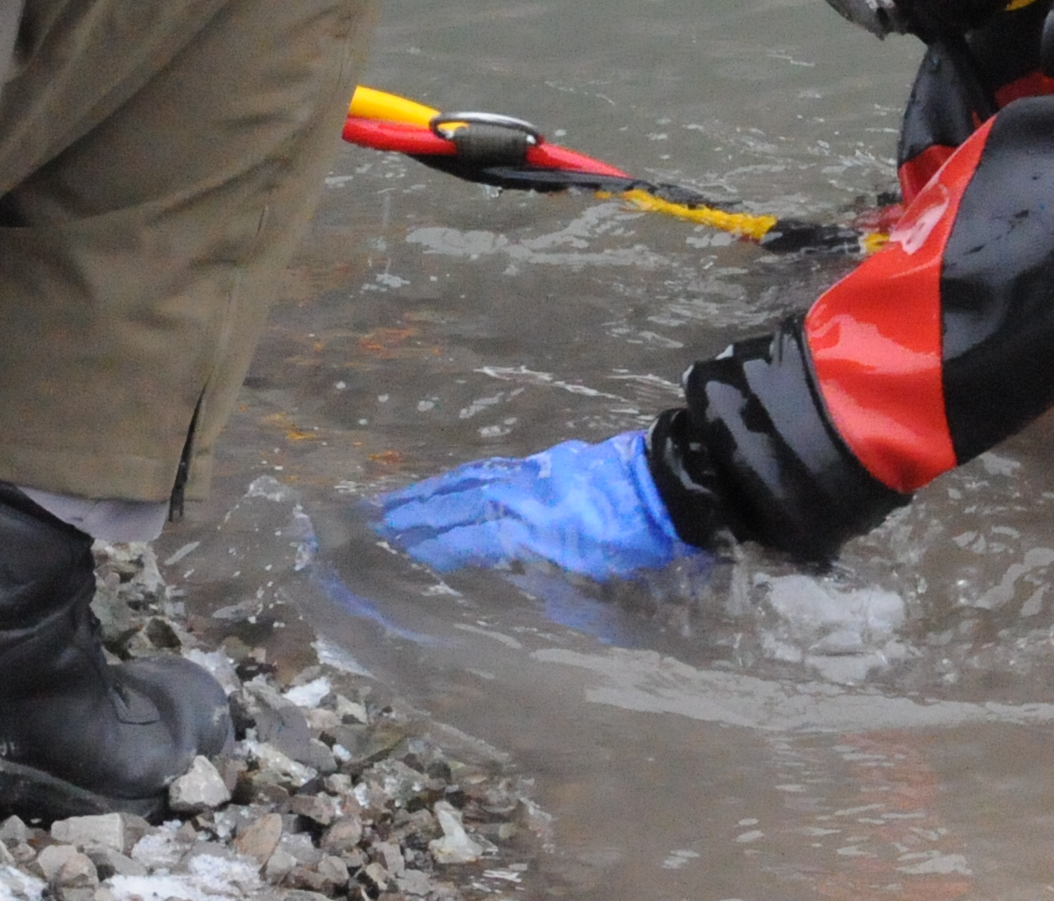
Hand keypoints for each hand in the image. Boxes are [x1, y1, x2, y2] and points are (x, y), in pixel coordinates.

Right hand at [375, 429, 696, 579]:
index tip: (391, 553)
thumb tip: (516, 589)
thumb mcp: (598, 595)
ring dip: (434, 492)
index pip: (462, 543)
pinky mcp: (552, 458)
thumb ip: (550, 595)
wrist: (677, 490)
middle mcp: (520, 497)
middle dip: (414, 514)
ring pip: (472, 481)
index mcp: (527, 533)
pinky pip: (495, 467)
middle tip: (376, 520)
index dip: (425, 550)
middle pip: (456, 504)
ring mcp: (535, 472)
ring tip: (402, 501)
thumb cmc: (640, 553)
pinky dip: (467, 476)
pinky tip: (462, 481)